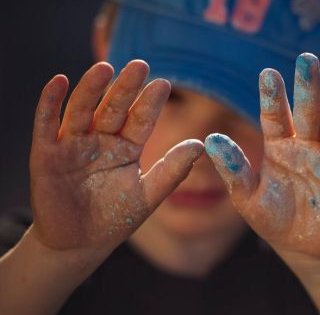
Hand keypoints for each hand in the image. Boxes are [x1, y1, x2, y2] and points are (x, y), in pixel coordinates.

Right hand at [30, 60, 202, 252]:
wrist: (80, 244)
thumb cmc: (116, 218)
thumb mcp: (148, 195)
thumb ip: (172, 170)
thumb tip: (200, 144)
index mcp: (126, 148)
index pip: (140, 120)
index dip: (150, 103)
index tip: (164, 83)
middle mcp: (100, 141)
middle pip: (113, 108)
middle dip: (125, 88)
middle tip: (140, 65)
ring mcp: (72, 145)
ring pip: (82, 110)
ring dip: (91, 89)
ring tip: (105, 68)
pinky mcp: (45, 155)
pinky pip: (46, 125)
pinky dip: (50, 104)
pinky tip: (60, 82)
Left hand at [205, 53, 319, 258]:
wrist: (303, 248)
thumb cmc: (273, 220)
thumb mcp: (247, 198)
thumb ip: (233, 169)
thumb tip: (210, 139)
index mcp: (280, 148)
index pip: (276, 116)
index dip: (273, 96)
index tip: (267, 73)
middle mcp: (306, 147)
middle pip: (309, 111)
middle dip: (308, 86)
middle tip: (308, 58)